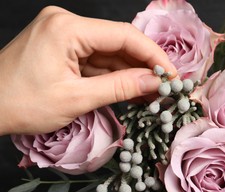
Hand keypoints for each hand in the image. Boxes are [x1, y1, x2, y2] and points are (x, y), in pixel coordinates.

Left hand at [0, 6, 176, 134]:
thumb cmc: (20, 104)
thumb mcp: (76, 99)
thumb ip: (120, 88)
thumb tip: (156, 83)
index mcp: (67, 28)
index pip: (124, 36)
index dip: (154, 56)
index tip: (174, 76)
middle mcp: (66, 24)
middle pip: (119, 43)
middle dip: (144, 66)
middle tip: (166, 88)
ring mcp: (64, 35)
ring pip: (109, 53)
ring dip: (131, 73)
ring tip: (153, 94)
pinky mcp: (62, 48)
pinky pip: (96, 60)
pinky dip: (113, 76)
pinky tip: (132, 90)